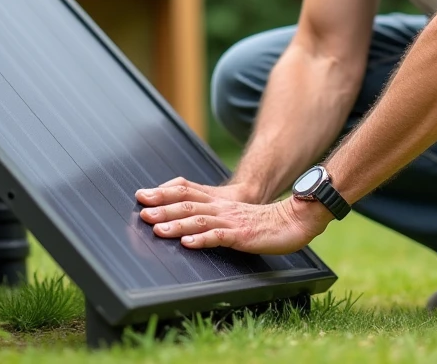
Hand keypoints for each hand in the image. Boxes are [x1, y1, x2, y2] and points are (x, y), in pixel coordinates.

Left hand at [134, 177, 331, 254]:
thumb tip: (187, 223)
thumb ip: (213, 215)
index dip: (164, 191)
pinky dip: (202, 239)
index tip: (142, 195)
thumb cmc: (263, 221)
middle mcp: (221, 208)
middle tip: (142, 210)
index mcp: (218, 201)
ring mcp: (231, 221)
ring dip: (177, 224)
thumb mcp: (233, 214)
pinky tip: (188, 244)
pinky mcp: (242, 234)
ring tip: (157, 229)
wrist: (294, 218)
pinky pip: (219, 237)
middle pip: (187, 204)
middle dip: (163, 206)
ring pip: (199, 220)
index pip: (186, 192)